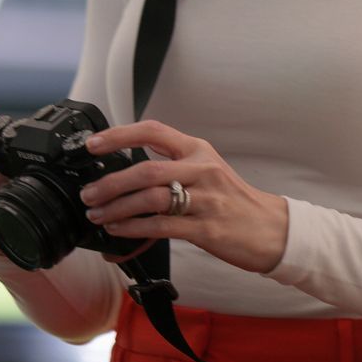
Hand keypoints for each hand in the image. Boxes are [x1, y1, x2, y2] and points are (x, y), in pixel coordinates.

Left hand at [78, 119, 289, 274]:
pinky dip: (134, 228)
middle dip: (110, 183)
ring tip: (98, 215)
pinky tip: (119, 230)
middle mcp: (202, 169)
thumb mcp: (207, 171)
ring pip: (150, 198)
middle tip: (89, 194)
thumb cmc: (233, 201)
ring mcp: (205, 199)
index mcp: (198, 150)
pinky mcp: (206, 228)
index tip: (93, 144)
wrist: (272, 229)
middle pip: (146, 170)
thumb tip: (127, 173)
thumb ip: (173, 166)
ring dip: (117, 208)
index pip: (154, 131)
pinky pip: (162, 226)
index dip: (119, 135)